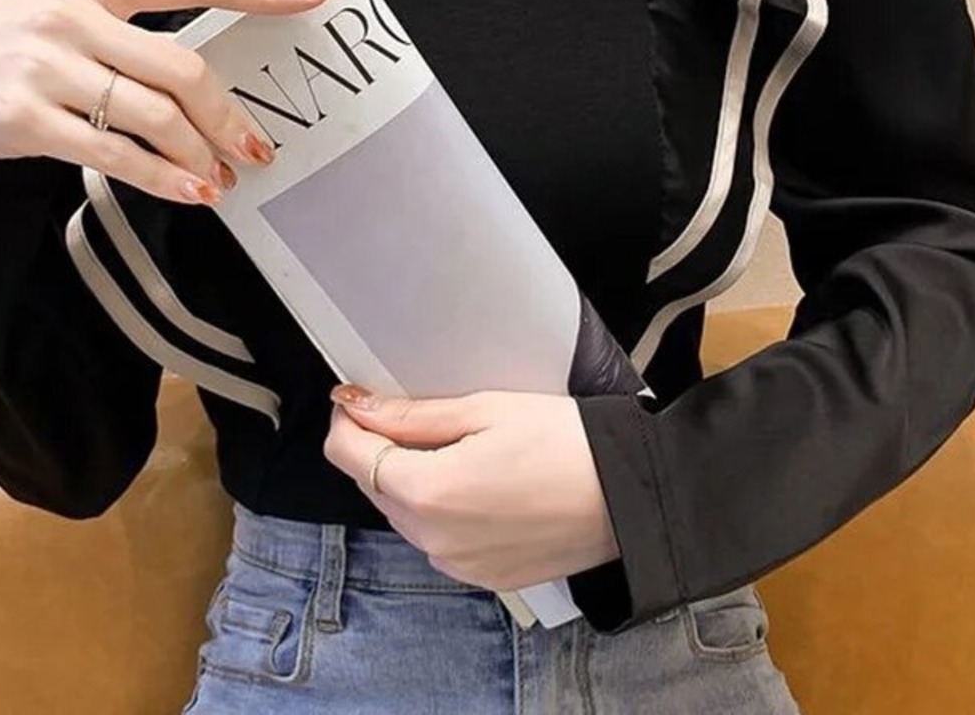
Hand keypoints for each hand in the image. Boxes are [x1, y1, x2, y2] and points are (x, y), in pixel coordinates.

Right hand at [0, 0, 342, 202]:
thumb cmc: (8, 42)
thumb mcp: (63, 6)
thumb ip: (132, 24)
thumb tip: (211, 75)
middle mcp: (70, 12)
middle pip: (183, 66)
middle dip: (230, 115)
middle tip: (257, 150)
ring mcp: (45, 64)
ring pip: (155, 114)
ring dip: (201, 153)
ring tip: (221, 178)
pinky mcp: (24, 117)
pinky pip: (114, 154)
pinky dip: (162, 177)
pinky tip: (189, 191)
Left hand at [323, 384, 620, 592]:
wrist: (628, 497)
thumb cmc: (567, 444)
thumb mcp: (484, 409)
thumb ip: (412, 414)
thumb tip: (359, 405)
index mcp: (430, 491)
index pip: (348, 455)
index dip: (345, 420)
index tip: (354, 398)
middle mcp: (434, 538)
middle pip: (372, 484)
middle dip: (379, 446)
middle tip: (413, 413)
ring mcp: (456, 564)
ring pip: (402, 512)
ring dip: (409, 478)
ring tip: (457, 445)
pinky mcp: (479, 576)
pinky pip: (436, 537)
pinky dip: (440, 508)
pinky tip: (476, 481)